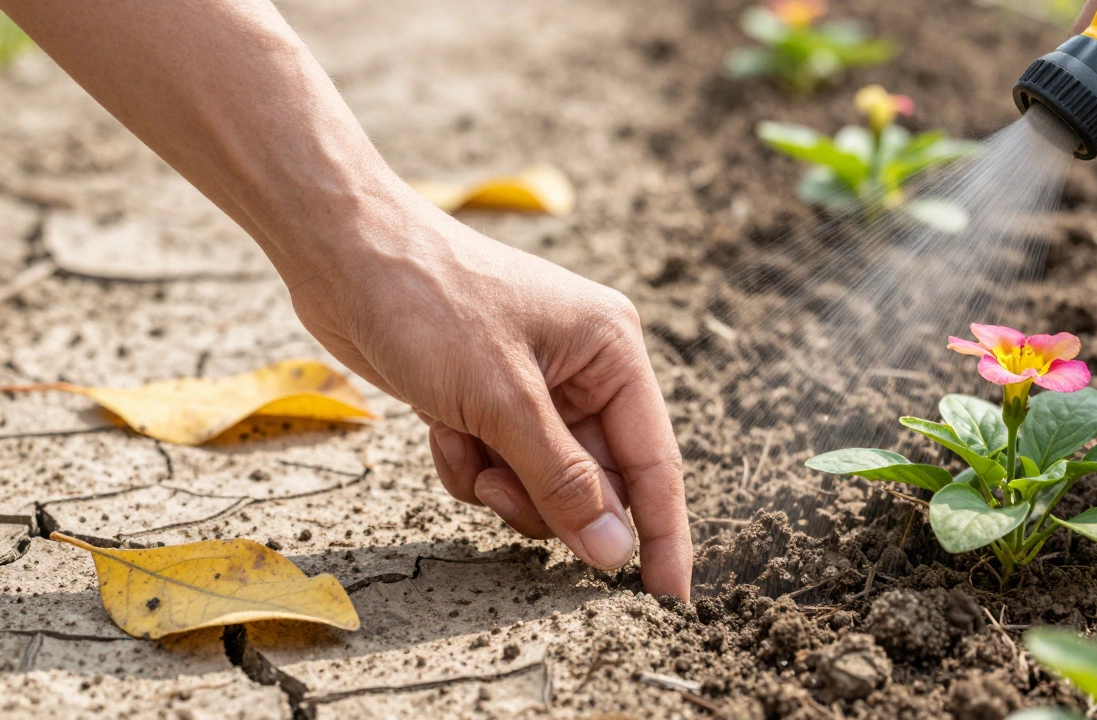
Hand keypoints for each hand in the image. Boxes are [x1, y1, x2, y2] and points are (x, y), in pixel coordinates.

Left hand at [289, 185, 691, 599]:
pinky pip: (499, 467)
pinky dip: (469, 464)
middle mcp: (584, 370)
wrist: (344, 254)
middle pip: (595, 480)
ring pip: (543, 482)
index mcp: (611, 352)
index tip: (669, 597)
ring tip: (464, 444)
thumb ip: (562, 481)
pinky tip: (440, 427)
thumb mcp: (501, 399)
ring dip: (501, 484)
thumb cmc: (429, 302)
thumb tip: (614, 550)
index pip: (654, 461)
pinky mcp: (489, 399)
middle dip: (547, 500)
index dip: (663, 533)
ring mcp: (535, 386)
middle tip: (501, 489)